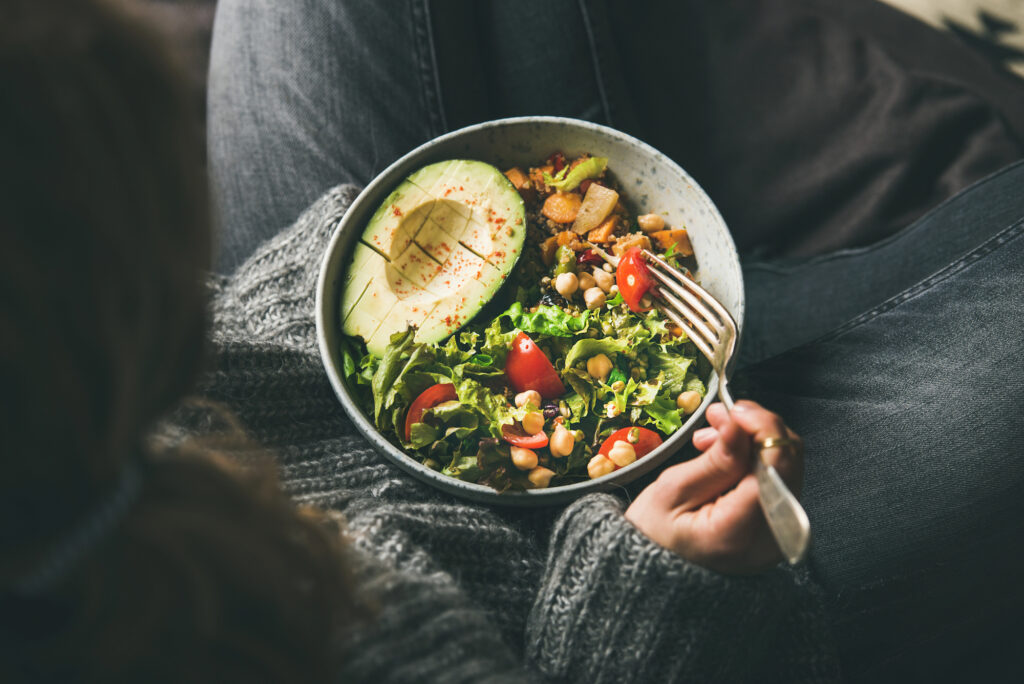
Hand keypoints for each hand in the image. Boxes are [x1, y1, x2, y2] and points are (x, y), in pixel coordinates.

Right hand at [624, 400, 803, 573]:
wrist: (655, 573)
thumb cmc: (654, 534)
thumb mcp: (672, 492)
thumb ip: (715, 460)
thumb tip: (741, 424)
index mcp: (741, 532)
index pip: (775, 466)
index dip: (761, 427)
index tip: (733, 409)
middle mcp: (773, 536)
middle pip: (788, 461)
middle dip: (755, 428)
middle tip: (716, 417)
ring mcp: (780, 533)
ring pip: (786, 465)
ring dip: (753, 440)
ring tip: (710, 437)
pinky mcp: (778, 525)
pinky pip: (777, 478)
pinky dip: (754, 458)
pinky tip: (723, 455)